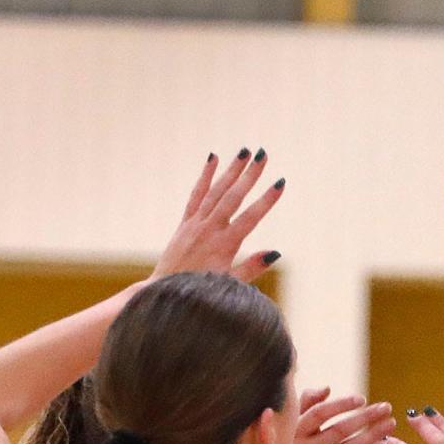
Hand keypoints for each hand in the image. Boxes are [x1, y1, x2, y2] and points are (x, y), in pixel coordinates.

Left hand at [152, 148, 284, 282]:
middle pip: (232, 197)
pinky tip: (213, 158)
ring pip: (215, 191)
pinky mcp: (185, 222)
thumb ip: (252, 268)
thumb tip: (275, 253)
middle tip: (263, 155)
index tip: (280, 183)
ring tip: (244, 151)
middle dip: (249, 175)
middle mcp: (209, 230)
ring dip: (231, 170)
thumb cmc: (200, 292)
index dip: (266, 200)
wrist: (164, 291)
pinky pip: (196, 194)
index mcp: (224, 246)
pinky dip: (205, 176)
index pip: (250, 218)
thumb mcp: (229, 284)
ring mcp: (195, 224)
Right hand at [286, 388, 395, 443]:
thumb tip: (327, 388)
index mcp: (296, 431)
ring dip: (373, 435)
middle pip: (339, 430)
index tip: (362, 399)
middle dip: (366, 417)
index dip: (341, 405)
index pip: (319, 413)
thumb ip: (307, 403)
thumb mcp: (294, 426)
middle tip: (387, 407)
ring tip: (390, 424)